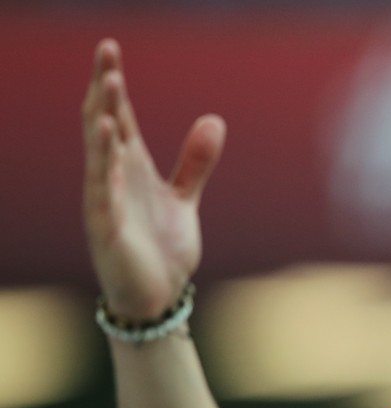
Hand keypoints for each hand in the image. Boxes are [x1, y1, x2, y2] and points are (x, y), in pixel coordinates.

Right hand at [82, 39, 224, 321]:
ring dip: (104, 115)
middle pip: (102, 122)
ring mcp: (105, 200)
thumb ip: (195, 162)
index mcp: (129, 169)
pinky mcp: (106, 226)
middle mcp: (112, 178)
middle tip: (107, 49)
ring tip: (112, 82)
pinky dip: (103, 161)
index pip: (118, 117)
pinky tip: (107, 134)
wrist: (158, 299)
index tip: (111, 49)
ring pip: (98, 150)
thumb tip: (214, 120)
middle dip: (104, 87)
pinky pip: (101, 189)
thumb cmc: (162, 249)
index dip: (114, 84)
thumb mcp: (184, 200)